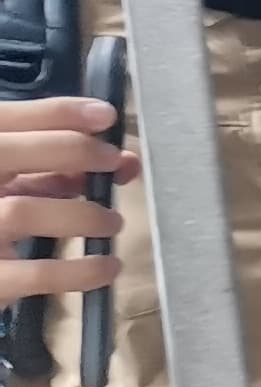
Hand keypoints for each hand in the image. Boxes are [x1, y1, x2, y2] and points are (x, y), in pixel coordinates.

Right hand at [0, 111, 127, 301]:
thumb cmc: (0, 220)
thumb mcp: (16, 184)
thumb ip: (54, 169)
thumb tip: (122, 161)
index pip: (3, 119)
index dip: (55, 113)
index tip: (104, 114)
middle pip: (5, 152)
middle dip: (69, 149)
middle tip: (112, 159)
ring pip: (22, 212)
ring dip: (81, 214)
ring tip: (113, 222)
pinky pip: (37, 274)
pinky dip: (81, 270)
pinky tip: (108, 266)